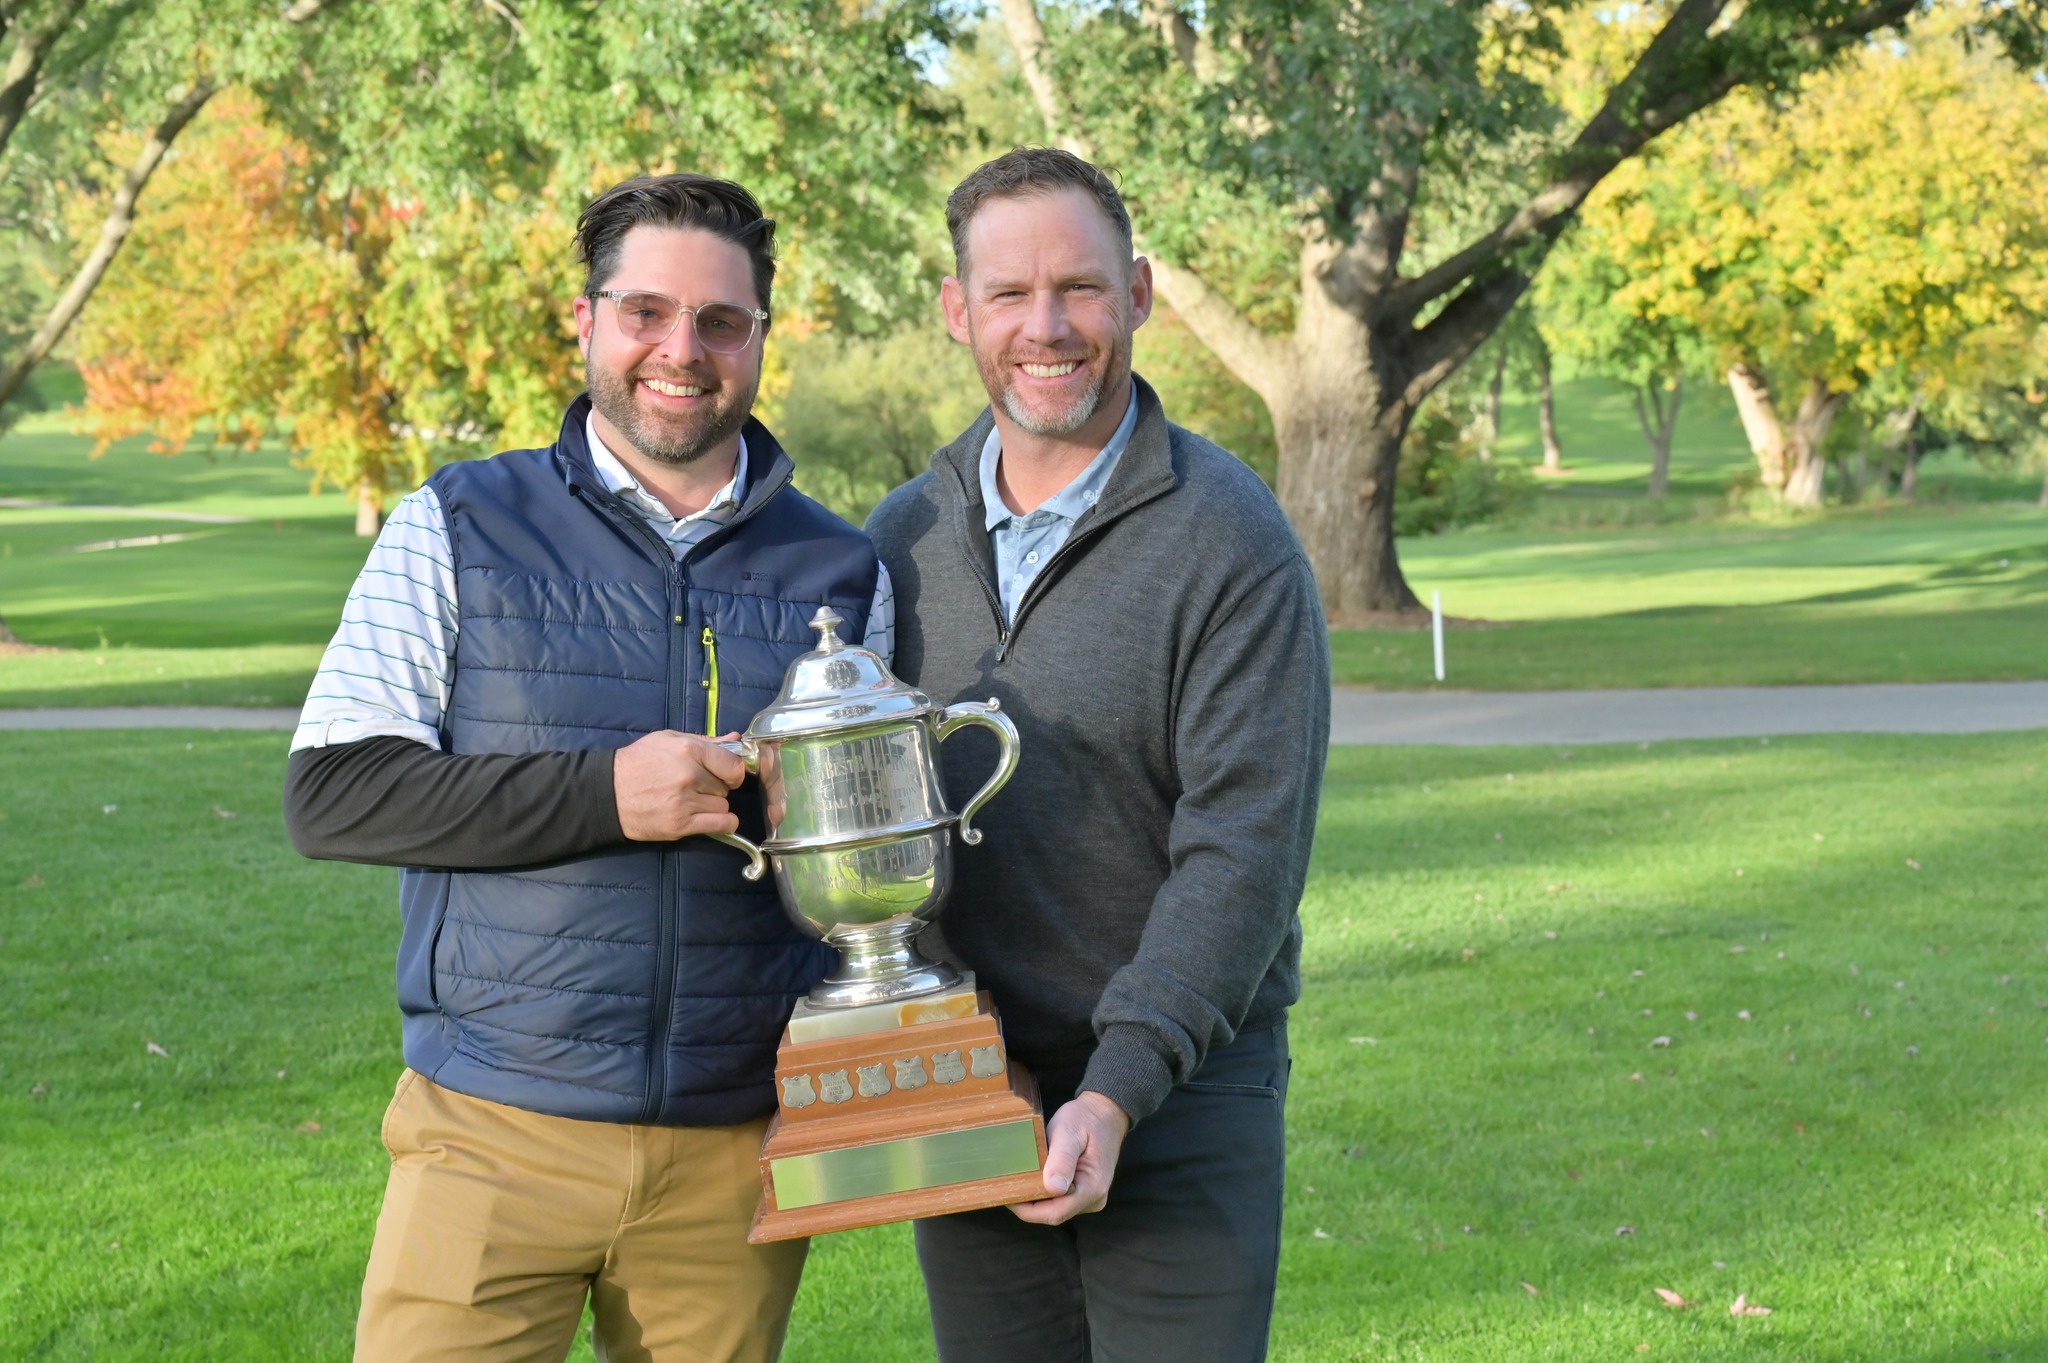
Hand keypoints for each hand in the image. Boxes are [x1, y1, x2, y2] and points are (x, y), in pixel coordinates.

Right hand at [613, 730, 746, 840]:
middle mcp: (689, 775)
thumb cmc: (638, 762)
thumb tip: (736, 739)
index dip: (733, 770)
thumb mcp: (668, 740)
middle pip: (726, 787)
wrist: (608, 793)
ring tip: (691, 800)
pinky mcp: (680, 825)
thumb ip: (705, 740)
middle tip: (695, 786)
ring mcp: (685, 802)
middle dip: (715, 787)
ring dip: (712, 805)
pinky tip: (709, 818)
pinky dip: (722, 824)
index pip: (733, 765)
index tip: (725, 774)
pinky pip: (722, 826)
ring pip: (723, 806)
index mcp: (688, 750)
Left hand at [1011, 1090, 1129, 1224]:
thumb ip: (1062, 1160)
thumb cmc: (1085, 1119)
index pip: (1055, 1213)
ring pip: (1056, 1208)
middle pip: (1054, 1213)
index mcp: (1092, 1188)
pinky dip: (1045, 1192)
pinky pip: (1061, 1200)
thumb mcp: (1069, 1133)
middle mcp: (1094, 1198)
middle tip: (1007, 1185)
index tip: (1007, 1194)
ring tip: (1018, 1180)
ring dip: (1036, 1197)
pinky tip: (1033, 1178)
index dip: (1027, 1210)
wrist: (1104, 1112)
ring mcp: (1090, 1197)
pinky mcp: (1085, 1192)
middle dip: (1029, 1203)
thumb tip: (1053, 1188)